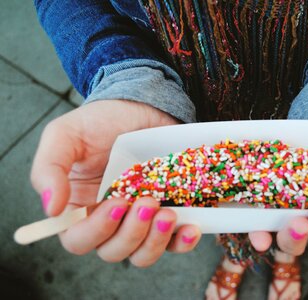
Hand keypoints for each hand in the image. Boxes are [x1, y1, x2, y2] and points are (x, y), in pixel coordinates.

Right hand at [31, 100, 200, 265]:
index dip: (96, 231)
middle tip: (147, 202)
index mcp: (79, 207)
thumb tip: (51, 210)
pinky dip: (183, 242)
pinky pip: (175, 242)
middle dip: (131, 233)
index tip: (116, 203)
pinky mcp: (168, 213)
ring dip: (155, 241)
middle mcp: (109, 220)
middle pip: (114, 251)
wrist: (142, 107)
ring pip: (143, 254)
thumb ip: (48, 169)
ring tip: (168, 213)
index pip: (79, 240)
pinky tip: (190, 228)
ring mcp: (140, 219)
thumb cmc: (100, 121)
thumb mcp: (64, 135)